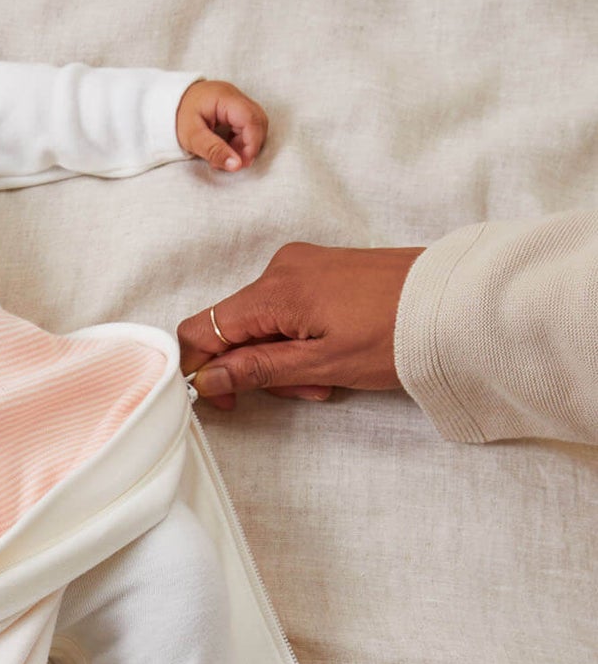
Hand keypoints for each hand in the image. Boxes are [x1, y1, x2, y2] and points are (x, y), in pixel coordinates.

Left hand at [176, 80, 267, 171]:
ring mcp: (235, 100)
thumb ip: (214, 150)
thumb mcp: (192, 137)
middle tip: (236, 164)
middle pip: (257, 120)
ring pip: (254, 123)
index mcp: (224, 98)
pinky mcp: (232, 108)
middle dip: (251, 145)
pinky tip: (227, 150)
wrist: (165, 104)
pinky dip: (241, 140)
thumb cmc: (176, 118)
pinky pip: (246, 124)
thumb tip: (237, 165)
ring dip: (247, 143)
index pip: (251, 119)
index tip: (242, 163)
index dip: (252, 143)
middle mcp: (234, 96)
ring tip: (228, 158)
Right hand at [176, 242, 425, 408]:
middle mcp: (281, 268)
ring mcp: (304, 265)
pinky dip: (302, 338)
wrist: (461, 301)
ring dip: (284, 357)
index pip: (203, 328)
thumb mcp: (322, 365)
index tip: (226, 398)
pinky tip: (335, 354)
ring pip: (265, 322)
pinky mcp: (325, 269)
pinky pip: (290, 308)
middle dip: (257, 367)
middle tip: (303, 391)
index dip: (203, 368)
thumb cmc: (399, 333)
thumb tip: (207, 378)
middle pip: (235, 328)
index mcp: (274, 290)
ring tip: (328, 377)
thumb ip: (256, 370)